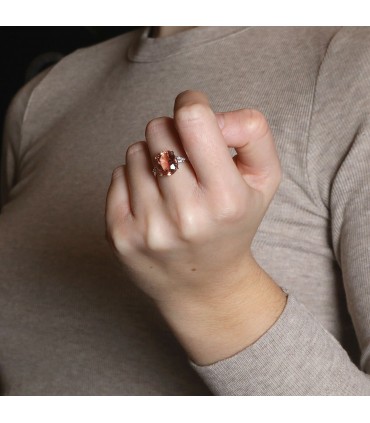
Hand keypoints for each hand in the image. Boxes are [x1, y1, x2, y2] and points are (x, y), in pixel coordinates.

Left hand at [105, 90, 285, 364]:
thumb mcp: (264, 180)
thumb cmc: (233, 224)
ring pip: (135, 151)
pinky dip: (134, 179)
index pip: (192, 120)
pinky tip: (152, 201)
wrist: (203, 284)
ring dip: (153, 157)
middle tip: (186, 158)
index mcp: (226, 199)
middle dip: (173, 133)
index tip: (194, 115)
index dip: (192, 104)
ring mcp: (149, 228)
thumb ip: (252, 133)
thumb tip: (214, 115)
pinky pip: (117, 175)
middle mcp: (186, 216)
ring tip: (171, 185)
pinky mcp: (120, 236)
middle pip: (158, 129)